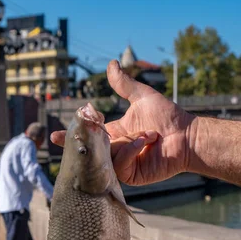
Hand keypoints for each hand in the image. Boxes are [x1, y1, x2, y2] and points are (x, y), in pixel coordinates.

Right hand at [50, 60, 194, 185]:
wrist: (186, 135)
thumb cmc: (168, 117)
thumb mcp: (141, 96)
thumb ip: (123, 84)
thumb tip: (111, 63)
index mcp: (116, 134)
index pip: (89, 135)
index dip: (72, 137)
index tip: (54, 136)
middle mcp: (117, 150)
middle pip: (92, 150)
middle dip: (86, 144)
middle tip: (83, 137)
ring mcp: (124, 164)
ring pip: (105, 159)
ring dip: (123, 144)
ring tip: (144, 134)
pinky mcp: (132, 175)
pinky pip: (120, 166)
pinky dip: (130, 152)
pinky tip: (144, 143)